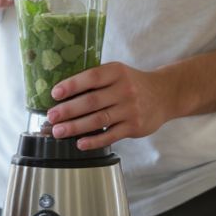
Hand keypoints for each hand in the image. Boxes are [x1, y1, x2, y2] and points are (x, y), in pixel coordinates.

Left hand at [44, 62, 172, 149]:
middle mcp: (124, 90)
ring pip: (99, 120)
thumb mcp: (117, 73)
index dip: (72, 85)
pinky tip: (80, 144)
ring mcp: (130, 109)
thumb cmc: (132, 83)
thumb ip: (96, 79)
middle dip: (68, 110)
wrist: (164, 95)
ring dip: (76, 127)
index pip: (91, 77)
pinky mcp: (135, 126)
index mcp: (116, 72)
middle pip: (92, 101)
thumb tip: (62, 91)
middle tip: (51, 117)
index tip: (55, 94)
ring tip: (59, 132)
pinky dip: (94, 141)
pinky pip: (111, 135)